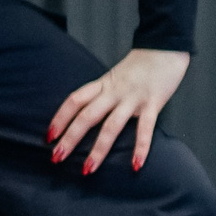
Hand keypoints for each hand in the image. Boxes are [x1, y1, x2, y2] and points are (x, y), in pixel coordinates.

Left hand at [48, 47, 188, 173]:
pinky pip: (145, 128)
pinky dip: (141, 148)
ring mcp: (133, 98)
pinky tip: (136, 165)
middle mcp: (114, 92)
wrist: (166, 46)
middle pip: (86, 116)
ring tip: (87, 169)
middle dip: (70, 138)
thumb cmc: (142, 63)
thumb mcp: (116, 75)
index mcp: (103, 84)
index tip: (49, 136)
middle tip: (56, 158)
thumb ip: (105, 92)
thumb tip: (90, 113)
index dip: (60, 118)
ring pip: (111, 126)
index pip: (74, 101)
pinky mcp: (153, 103)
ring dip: (98, 149)